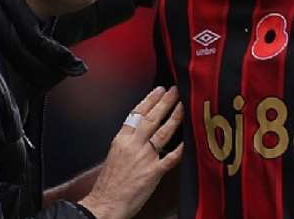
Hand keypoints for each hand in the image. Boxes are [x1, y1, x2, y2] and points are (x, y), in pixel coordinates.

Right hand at [78, 86, 183, 218]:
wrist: (105, 203)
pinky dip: (181, 148)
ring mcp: (144, 158)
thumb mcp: (114, 154)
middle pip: (151, 119)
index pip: (137, 114)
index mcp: (121, 140)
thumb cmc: (108, 184)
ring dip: (174, 118)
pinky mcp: (153, 172)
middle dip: (165, 102)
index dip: (149, 100)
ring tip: (183, 107)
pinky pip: (171, 157)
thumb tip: (140, 131)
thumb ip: (127, 141)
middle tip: (175, 91)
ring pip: (162, 133)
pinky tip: (189, 139)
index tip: (159, 90)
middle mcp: (133, 146)